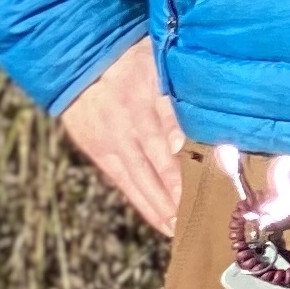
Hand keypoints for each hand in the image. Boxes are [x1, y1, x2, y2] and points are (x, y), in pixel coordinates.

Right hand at [59, 39, 182, 233]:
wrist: (80, 59)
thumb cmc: (131, 58)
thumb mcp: (157, 65)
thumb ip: (173, 101)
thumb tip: (183, 141)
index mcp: (145, 101)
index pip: (172, 141)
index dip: (189, 168)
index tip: (209, 191)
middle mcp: (126, 126)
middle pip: (158, 168)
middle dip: (179, 197)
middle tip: (200, 222)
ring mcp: (110, 142)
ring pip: (140, 181)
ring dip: (161, 207)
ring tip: (181, 230)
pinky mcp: (97, 151)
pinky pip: (123, 182)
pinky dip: (142, 202)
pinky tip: (159, 218)